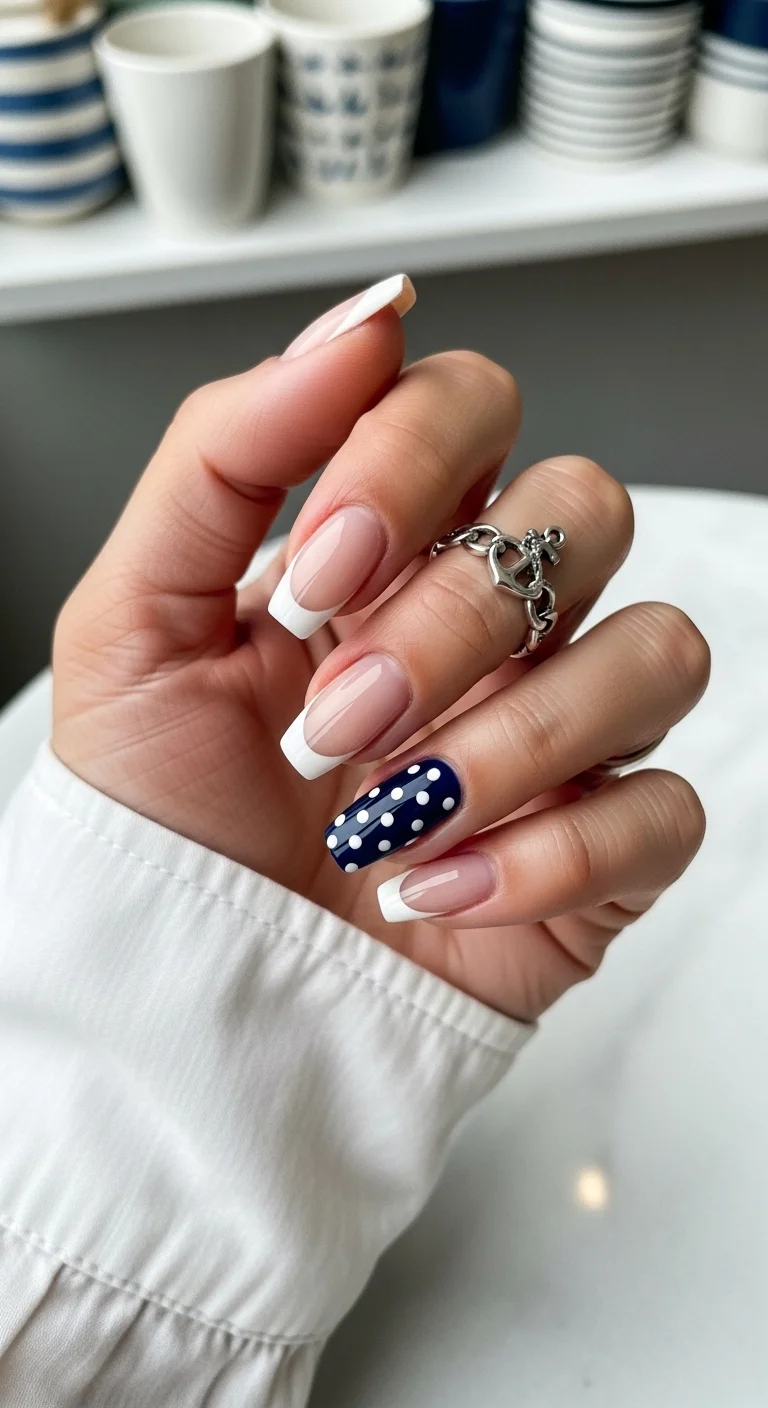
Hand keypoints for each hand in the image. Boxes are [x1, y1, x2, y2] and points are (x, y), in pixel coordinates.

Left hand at [53, 277, 708, 1021]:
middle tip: (342, 710)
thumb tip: (365, 318)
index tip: (321, 571)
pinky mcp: (606, 847)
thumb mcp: (135, 620)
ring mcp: (562, 728)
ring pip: (653, 652)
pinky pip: (666, 808)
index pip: (474, 403)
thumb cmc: (164, 814)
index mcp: (389, 547)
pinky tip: (439, 886)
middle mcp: (492, 618)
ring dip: (510, 742)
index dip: (413, 463)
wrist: (190, 992)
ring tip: (388, 815)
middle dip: (458, 614)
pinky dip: (550, 857)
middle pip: (585, 510)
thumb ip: (228, 452)